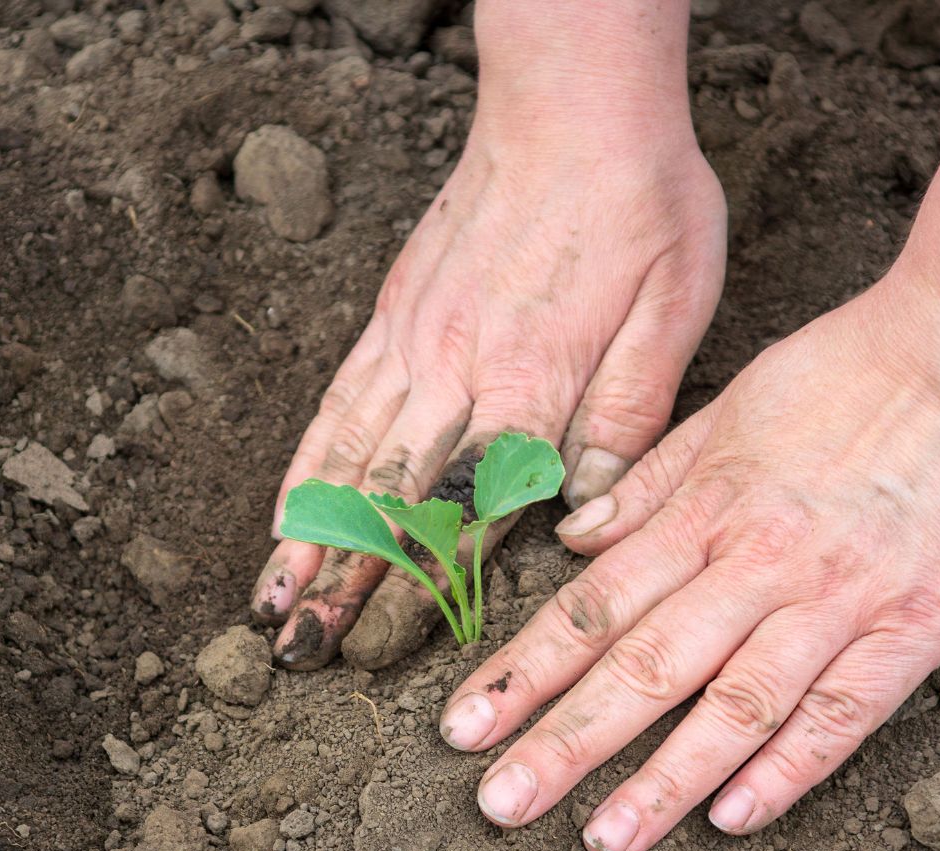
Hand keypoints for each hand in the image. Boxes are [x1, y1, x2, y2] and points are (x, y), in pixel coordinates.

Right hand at [250, 1, 725, 669]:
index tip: (386, 651)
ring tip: (267, 599)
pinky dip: (304, 464)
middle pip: (388, 500)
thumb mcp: (672, 314)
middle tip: (300, 651)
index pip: (469, 511)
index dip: (424, 590)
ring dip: (304, 537)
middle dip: (341, 585)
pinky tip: (286, 507)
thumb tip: (587, 509)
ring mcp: (411, 345)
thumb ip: (626, 420)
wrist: (573, 110)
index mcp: (531, 387)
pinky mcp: (390, 318)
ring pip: (344, 458)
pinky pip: (337, 404)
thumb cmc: (638, 208)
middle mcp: (454, 374)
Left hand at [438, 271, 939, 850]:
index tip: (467, 724)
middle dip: (566, 740)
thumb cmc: (839, 378)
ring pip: (735, 705)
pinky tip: (731, 817)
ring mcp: (838, 602)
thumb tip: (572, 539)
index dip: (523, 670)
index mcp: (707, 511)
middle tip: (501, 802)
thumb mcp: (724, 415)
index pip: (594, 607)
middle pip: (645, 666)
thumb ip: (646, 487)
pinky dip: (787, 770)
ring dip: (664, 780)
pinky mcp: (914, 630)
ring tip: (603, 839)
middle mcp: (760, 563)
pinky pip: (842, 713)